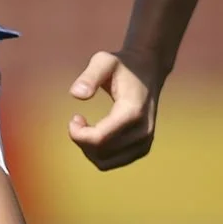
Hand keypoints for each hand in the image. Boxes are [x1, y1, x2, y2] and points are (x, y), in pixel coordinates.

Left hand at [67, 50, 161, 170]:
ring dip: (88, 149)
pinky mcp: (143, 147)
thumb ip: (89, 76)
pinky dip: (99, 153)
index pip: (100, 139)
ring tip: (85, 126)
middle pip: (101, 152)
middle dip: (81, 139)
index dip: (79, 134)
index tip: (74, 117)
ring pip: (107, 162)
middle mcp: (143, 131)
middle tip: (77, 119)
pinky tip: (95, 133)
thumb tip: (75, 94)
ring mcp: (145, 142)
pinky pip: (114, 162)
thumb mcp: (103, 61)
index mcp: (133, 112)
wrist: (148, 70)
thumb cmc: (122, 65)